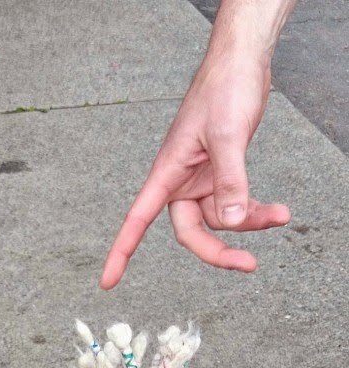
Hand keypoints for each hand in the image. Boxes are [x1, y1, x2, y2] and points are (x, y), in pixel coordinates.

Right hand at [100, 50, 290, 288]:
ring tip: (280, 215)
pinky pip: (234, 204)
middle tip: (248, 264)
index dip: (121, 253)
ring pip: (219, 219)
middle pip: (190, 232)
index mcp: (166, 174)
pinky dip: (254, 211)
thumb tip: (231, 221)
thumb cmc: (224, 89)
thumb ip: (230, 180)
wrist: (241, 64)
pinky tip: (275, 212)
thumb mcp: (227, 135)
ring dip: (250, 222)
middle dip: (219, 249)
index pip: (136, 221)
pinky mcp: (221, 175)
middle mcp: (179, 183)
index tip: (108, 282)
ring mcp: (200, 181)